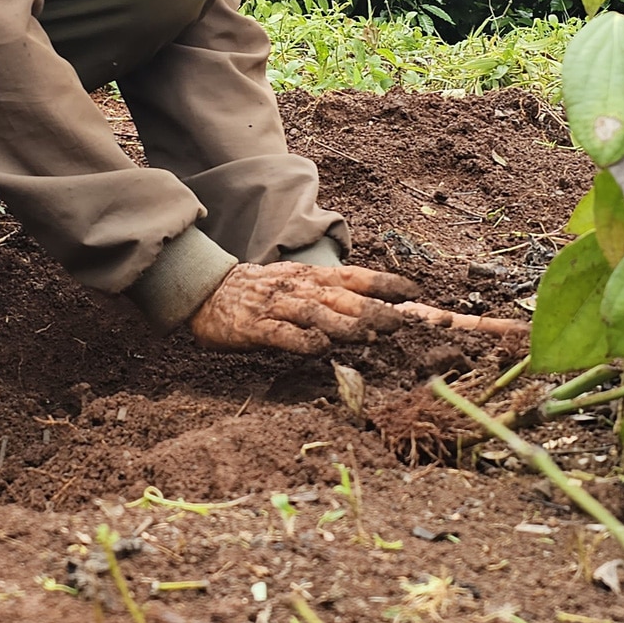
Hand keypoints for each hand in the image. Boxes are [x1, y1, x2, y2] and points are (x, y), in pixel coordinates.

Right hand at [189, 262, 420, 353]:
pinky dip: (303, 339)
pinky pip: (282, 333)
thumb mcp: (299, 284)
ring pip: (317, 313)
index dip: (384, 283)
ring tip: (370, 336)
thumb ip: (332, 296)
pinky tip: (320, 346)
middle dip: (373, 309)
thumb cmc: (262, 292)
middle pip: (342, 297)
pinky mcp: (256, 327)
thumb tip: (375, 309)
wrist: (209, 292)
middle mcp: (299, 288)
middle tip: (400, 322)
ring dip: (345, 324)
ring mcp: (277, 306)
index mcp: (312, 276)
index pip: (354, 277)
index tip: (413, 292)